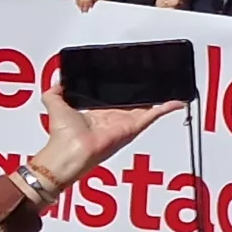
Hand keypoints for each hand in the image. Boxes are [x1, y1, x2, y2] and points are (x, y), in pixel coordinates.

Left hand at [29, 88, 184, 191]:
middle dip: (144, 93)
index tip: (130, 80)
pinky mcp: (133, 126)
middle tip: (154, 79)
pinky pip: (153, 115)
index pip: (114, 100)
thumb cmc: (62, 135)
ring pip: (147, 108)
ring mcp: (125, 123)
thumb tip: (58, 81)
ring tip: (170, 87)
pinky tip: (177, 101)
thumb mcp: (55, 105)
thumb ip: (54, 93)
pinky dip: (166, 108)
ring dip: (159, 99)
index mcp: (98, 115)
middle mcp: (114, 119)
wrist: (69, 151)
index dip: (122, 90)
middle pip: (134, 103)